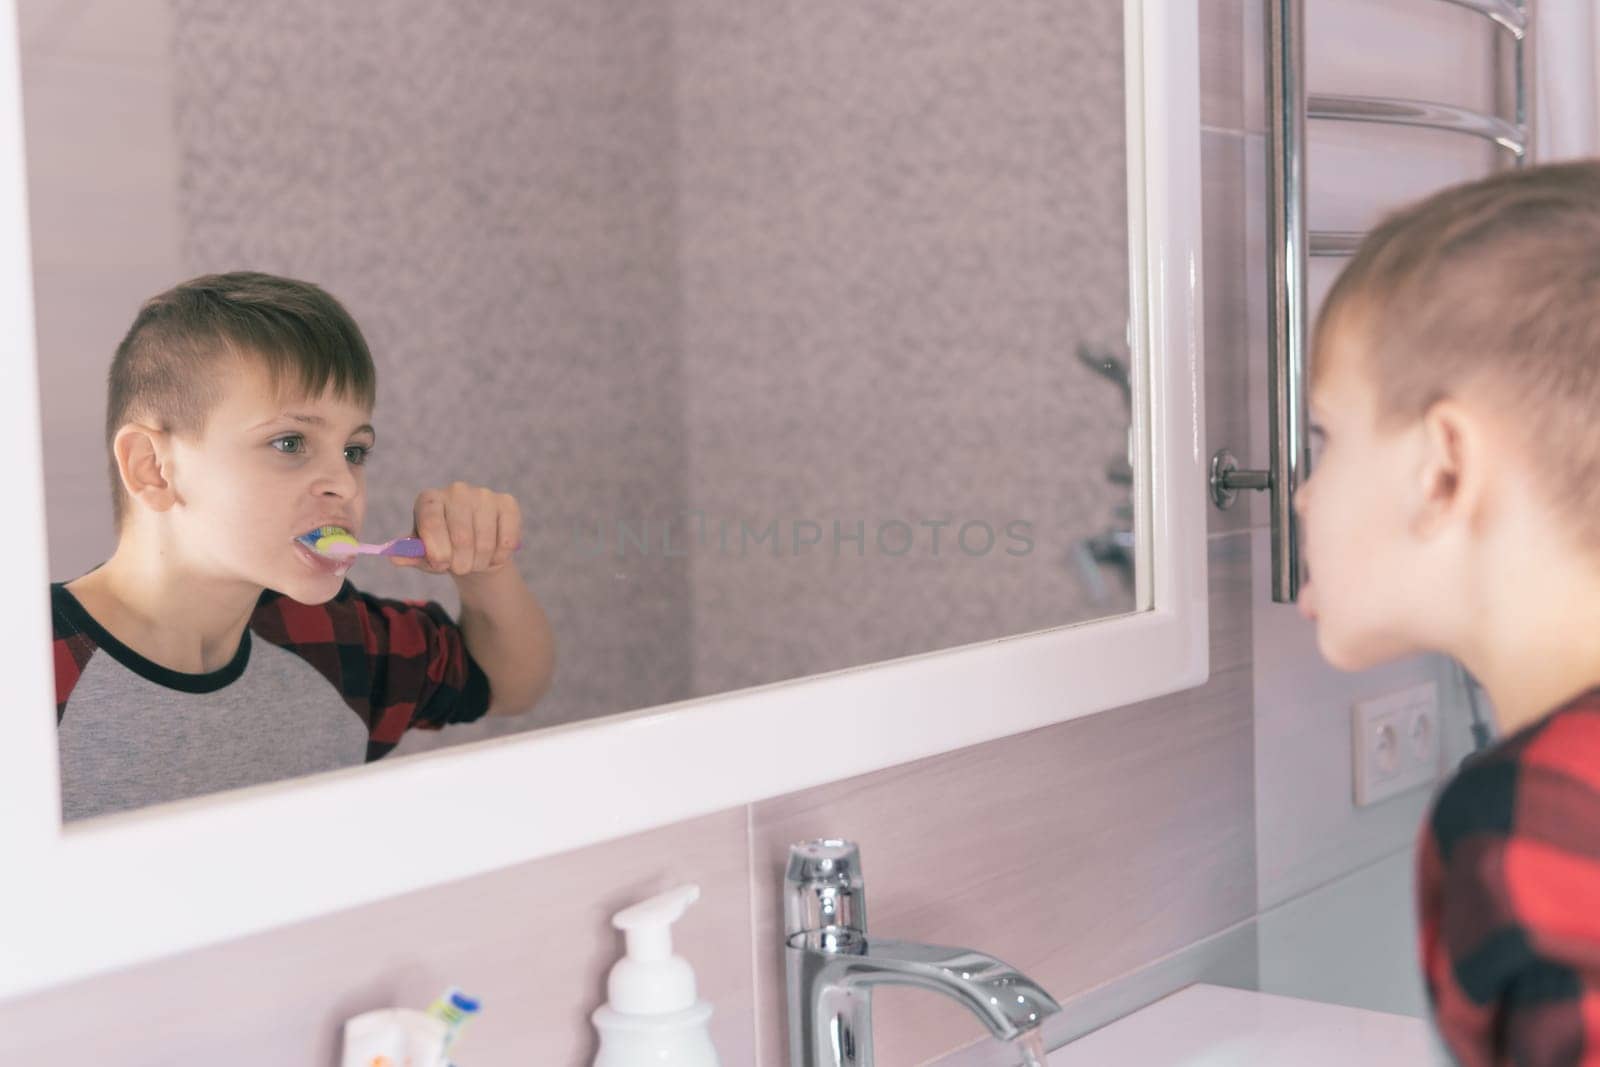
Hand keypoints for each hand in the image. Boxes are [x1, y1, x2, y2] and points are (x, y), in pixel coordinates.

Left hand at [392, 481, 521, 576]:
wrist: (474, 550)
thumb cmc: (444, 550)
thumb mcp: (424, 555)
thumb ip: (409, 555)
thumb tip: (395, 556)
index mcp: (429, 499)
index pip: (431, 520)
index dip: (436, 548)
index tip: (440, 565)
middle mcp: (456, 491)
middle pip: (461, 536)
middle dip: (460, 563)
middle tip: (459, 569)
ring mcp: (483, 495)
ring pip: (485, 542)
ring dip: (480, 563)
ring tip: (475, 563)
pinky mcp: (507, 503)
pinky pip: (506, 540)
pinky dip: (499, 557)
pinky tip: (493, 555)